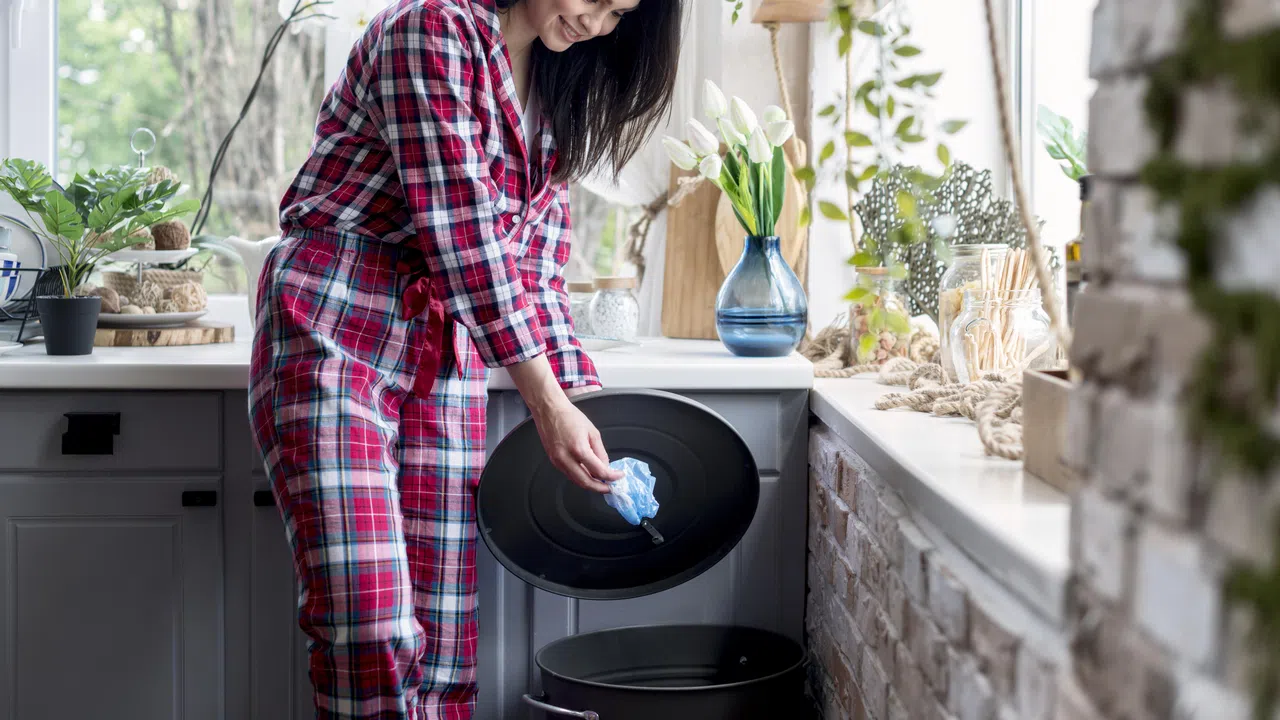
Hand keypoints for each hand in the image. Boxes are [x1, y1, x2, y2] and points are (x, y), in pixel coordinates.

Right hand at [505, 356, 619, 492]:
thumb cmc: (569, 416)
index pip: (599, 471)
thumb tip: (605, 466)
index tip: (618, 476)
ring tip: (600, 482)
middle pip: (586, 482)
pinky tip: (587, 474)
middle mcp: (566, 458)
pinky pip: (568, 474)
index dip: (611, 476)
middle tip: (609, 487)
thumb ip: (600, 452)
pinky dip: (580, 477)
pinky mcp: (553, 461)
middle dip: (600, 488)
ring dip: (590, 484)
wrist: (549, 410)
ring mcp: (557, 461)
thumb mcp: (592, 432)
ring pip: (576, 481)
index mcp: (579, 449)